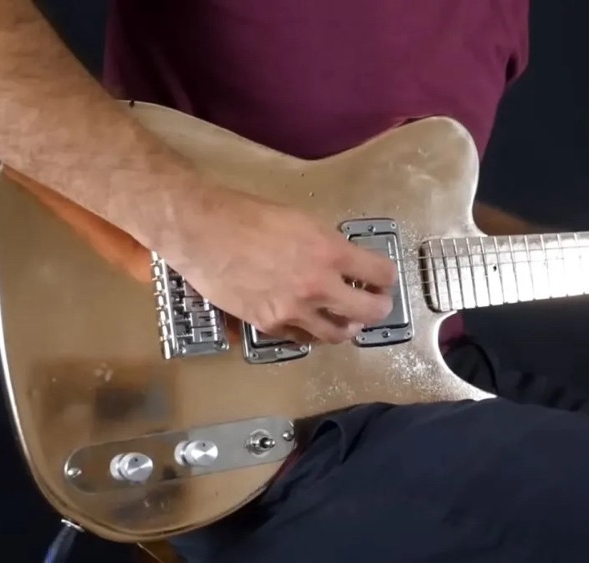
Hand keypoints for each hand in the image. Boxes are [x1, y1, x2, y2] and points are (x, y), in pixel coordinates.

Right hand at [165, 189, 396, 343]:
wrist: (202, 231)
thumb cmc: (247, 215)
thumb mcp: (301, 221)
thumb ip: (327, 246)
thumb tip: (344, 263)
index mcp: (329, 251)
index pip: (380, 273)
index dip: (386, 277)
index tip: (382, 278)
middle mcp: (318, 285)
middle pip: (370, 312)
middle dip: (378, 308)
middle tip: (376, 304)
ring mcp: (294, 310)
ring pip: (338, 334)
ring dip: (347, 326)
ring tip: (345, 319)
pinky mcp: (269, 324)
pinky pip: (303, 338)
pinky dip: (312, 332)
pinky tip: (311, 322)